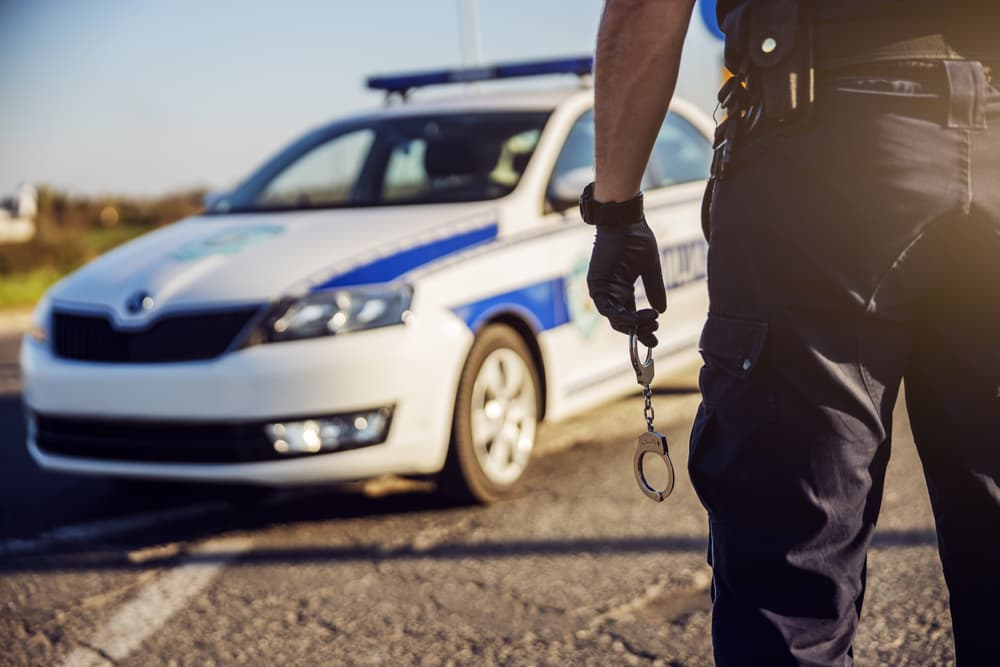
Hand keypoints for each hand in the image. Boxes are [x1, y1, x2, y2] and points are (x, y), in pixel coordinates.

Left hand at [586, 217, 666, 346]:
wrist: (626, 220)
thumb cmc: (637, 238)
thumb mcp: (651, 269)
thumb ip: (655, 289)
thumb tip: (662, 310)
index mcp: (621, 288)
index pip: (630, 316)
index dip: (642, 329)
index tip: (654, 340)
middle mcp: (610, 291)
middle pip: (621, 321)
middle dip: (638, 331)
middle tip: (654, 335)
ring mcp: (601, 289)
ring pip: (613, 318)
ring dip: (632, 325)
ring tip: (651, 323)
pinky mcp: (596, 284)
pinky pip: (606, 308)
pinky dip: (621, 315)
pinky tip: (638, 317)